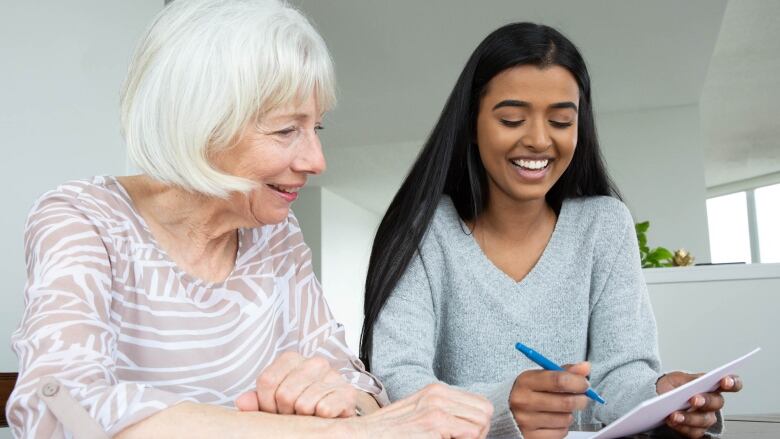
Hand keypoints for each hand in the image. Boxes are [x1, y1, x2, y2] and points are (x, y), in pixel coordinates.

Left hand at [235, 351, 357, 417]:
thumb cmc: (299, 404)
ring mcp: (333, 375)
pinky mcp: (348, 392)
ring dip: (303, 417)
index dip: (266, 403)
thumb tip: (242, 402)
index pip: (267, 381)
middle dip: (285, 412)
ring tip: (308, 414)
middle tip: (293, 414)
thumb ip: (256, 401)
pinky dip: (320, 418)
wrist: (333, 411)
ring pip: (304, 404)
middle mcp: (314, 362)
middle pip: (284, 394)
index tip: (274, 409)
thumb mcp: (272, 402)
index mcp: (292, 359)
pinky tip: (322, 415)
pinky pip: (324, 409)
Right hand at [346, 383, 493, 438]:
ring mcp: (436, 408)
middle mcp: (438, 395)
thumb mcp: (418, 415)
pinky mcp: (434, 423)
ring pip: (481, 423)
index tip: (464, 436)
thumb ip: (443, 413)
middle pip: (485, 411)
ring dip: (472, 438)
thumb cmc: (387, 433)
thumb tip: (471, 427)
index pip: (480, 404)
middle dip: (479, 432)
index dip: (478, 424)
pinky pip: (470, 434)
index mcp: (435, 391)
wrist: (363, 435)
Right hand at [508, 362, 591, 438]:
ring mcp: (527, 421)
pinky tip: (554, 420)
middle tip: (581, 397)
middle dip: (581, 399)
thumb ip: (563, 371)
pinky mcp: (532, 437)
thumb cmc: (526, 392)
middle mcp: (524, 402)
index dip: (577, 382)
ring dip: (569, 414)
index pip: (559, 380)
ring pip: (566, 419)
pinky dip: (563, 427)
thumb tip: (585, 367)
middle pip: (566, 402)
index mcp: (525, 382)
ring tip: (561, 409)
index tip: (584, 383)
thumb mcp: (539, 377)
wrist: (503, 412)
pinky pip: (561, 432)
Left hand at [656, 372, 742, 437]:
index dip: (732, 382)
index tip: (725, 381)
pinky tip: (672, 421)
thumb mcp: (678, 378)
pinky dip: (682, 427)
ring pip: (704, 420)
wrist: (659, 399)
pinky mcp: (697, 430)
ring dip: (689, 418)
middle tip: (694, 400)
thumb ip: (688, 380)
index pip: (731, 383)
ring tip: (674, 415)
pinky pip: (693, 432)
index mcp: (712, 385)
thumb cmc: (673, 386)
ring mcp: (706, 417)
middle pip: (717, 403)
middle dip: (706, 401)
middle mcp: (713, 402)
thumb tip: (693, 385)